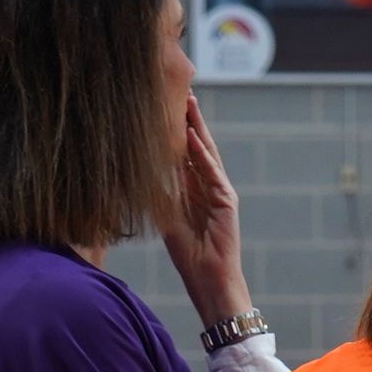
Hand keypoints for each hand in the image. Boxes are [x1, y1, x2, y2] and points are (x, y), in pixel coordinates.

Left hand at [160, 97, 249, 324]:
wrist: (210, 280)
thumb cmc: (189, 256)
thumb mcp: (168, 219)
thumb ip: (162, 196)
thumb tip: (143, 175)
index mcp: (194, 191)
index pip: (185, 154)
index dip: (177, 131)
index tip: (165, 107)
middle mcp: (209, 187)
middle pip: (198, 147)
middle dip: (190, 120)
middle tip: (181, 92)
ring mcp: (220, 193)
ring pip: (207, 154)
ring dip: (198, 128)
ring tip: (189, 104)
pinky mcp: (227, 202)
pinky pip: (212, 174)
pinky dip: (202, 156)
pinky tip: (193, 137)